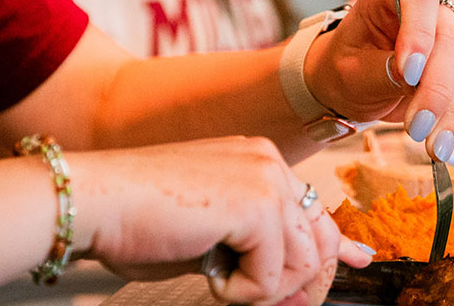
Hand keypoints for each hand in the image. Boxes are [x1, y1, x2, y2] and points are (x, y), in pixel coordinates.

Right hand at [69, 137, 371, 304]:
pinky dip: (241, 292)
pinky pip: (274, 277)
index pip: (315, 209)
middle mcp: (268, 162)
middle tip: (250, 295)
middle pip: (320, 241)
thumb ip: (255, 247)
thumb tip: (296, 283)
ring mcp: (265, 179)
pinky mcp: (256, 205)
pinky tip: (208, 274)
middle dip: (298, 285)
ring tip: (217, 276)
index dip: (338, 246)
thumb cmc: (135, 220)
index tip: (359, 262)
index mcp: (256, 161)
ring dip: (261, 288)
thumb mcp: (210, 236)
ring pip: (303, 263)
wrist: (94, 201)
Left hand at [306, 0, 453, 161]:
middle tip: (417, 127)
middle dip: (437, 88)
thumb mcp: (351, 71)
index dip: (418, 33)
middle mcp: (433, 1)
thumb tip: (411, 77)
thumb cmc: (347, 67)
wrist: (355, 83)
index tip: (409, 74)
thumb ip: (381, 70)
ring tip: (436, 146)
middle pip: (450, 36)